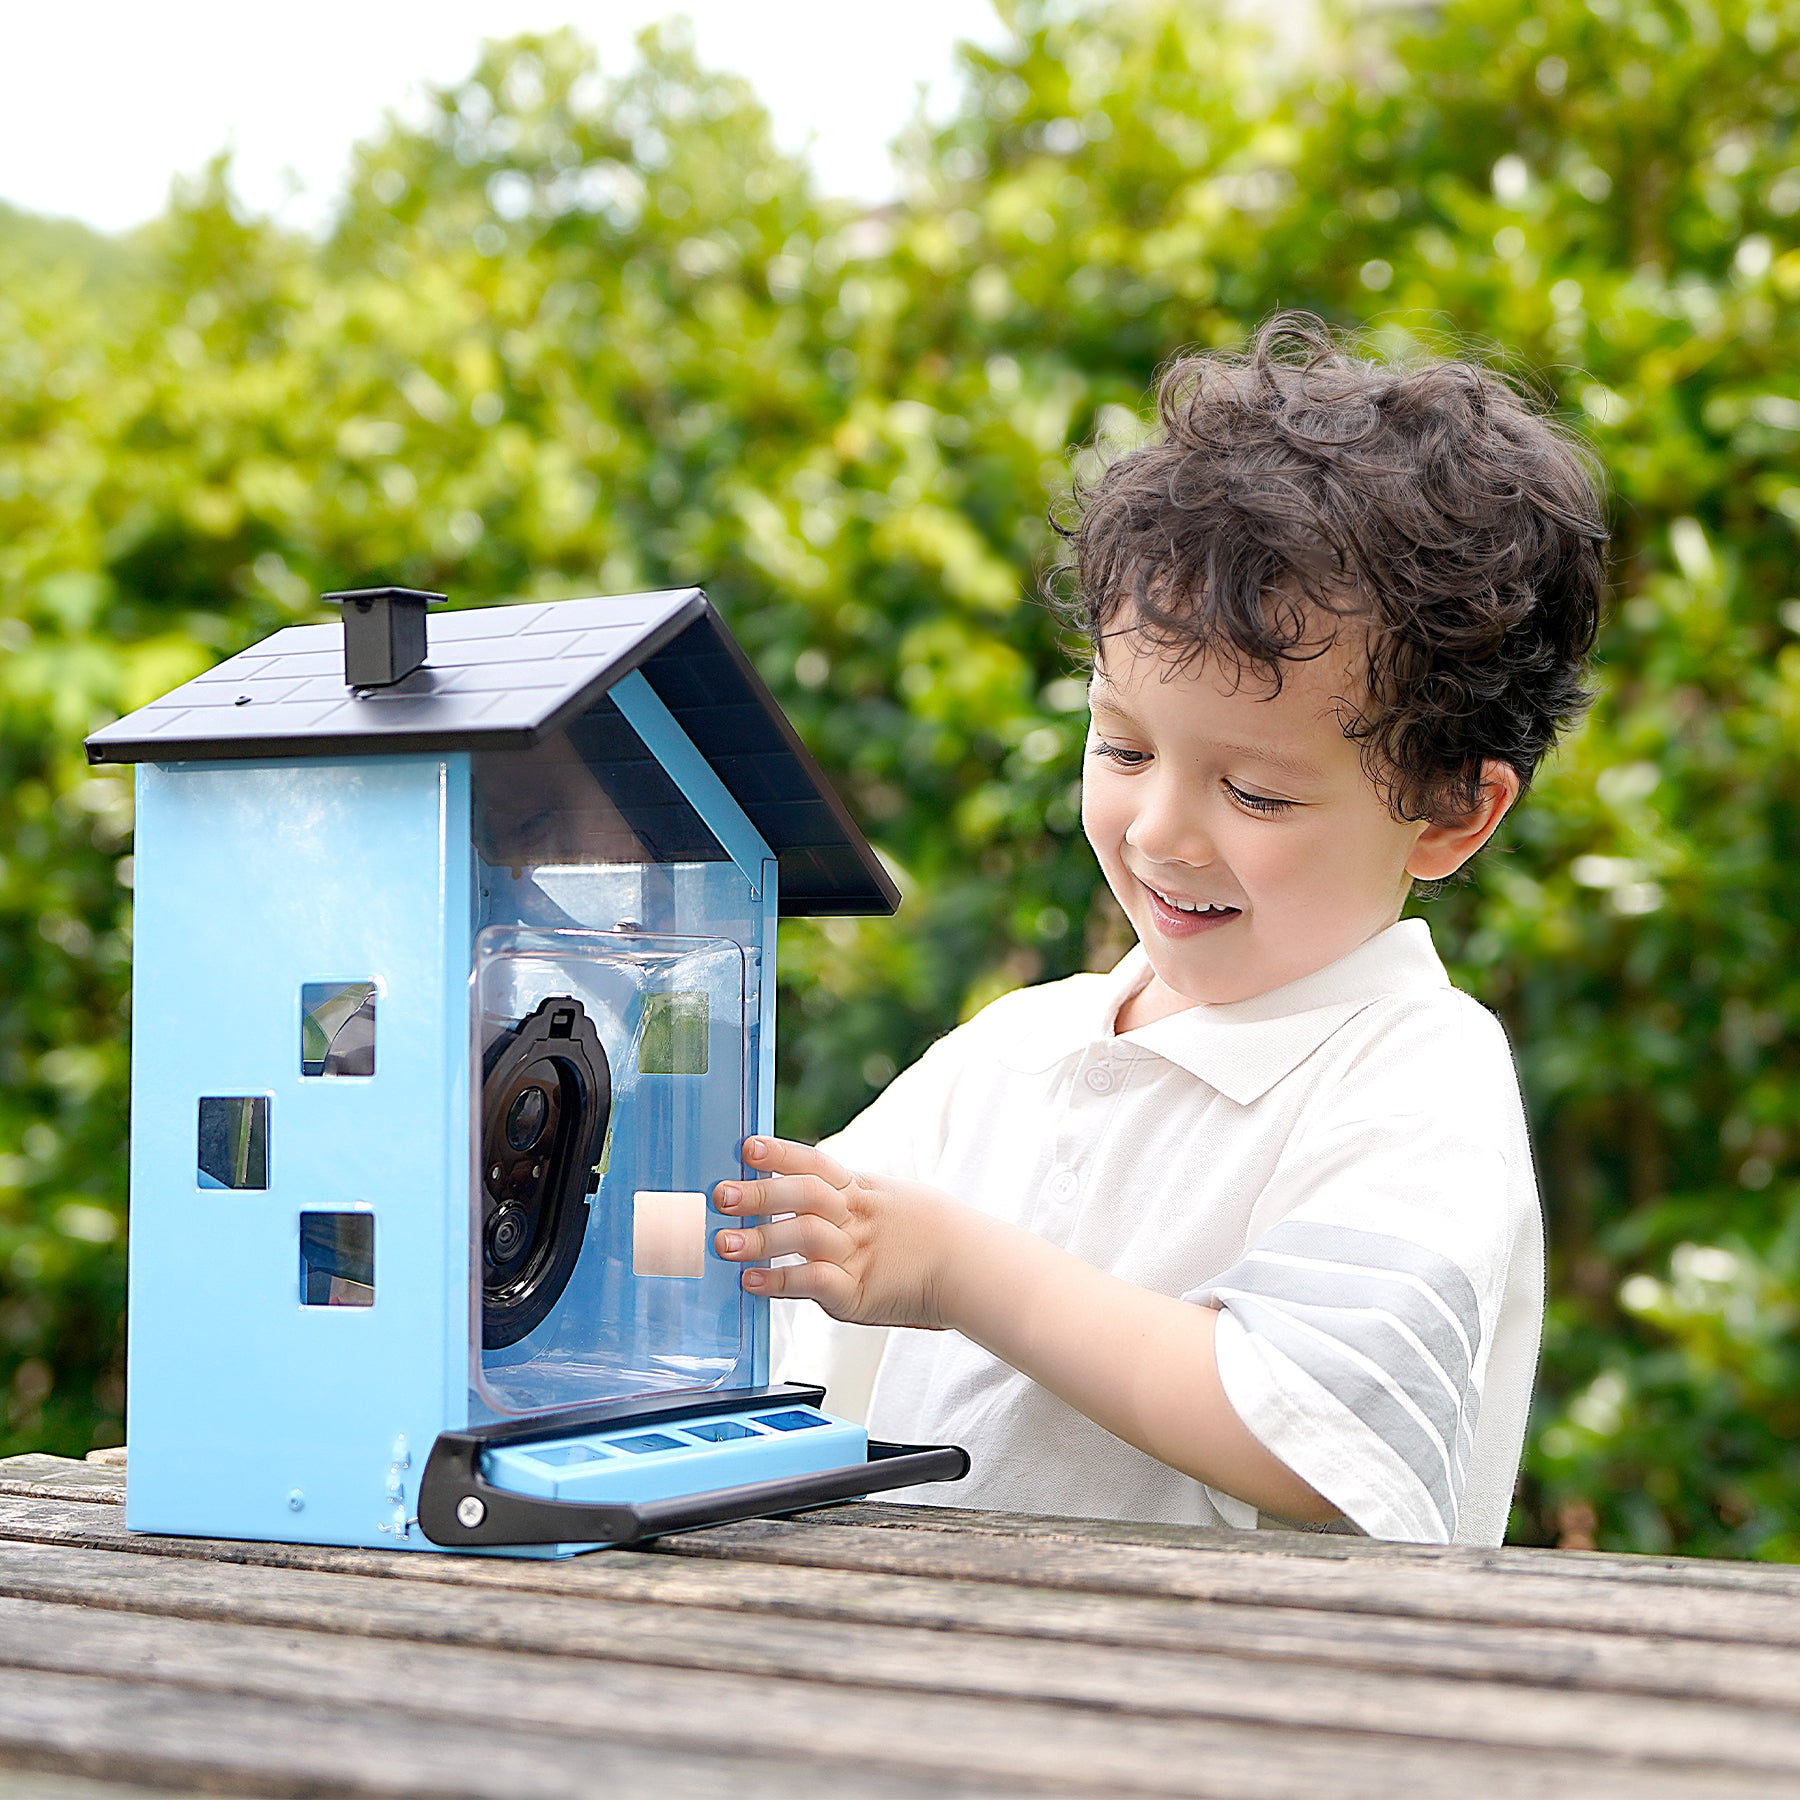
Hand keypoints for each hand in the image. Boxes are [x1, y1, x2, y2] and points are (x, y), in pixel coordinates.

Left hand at [712, 1136, 966, 1328]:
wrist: (970, 1268)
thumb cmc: (922, 1235)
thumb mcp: (886, 1199)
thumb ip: (842, 1195)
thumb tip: (790, 1182)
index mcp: (861, 1190)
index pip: (816, 1163)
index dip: (781, 1153)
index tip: (748, 1147)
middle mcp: (856, 1218)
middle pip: (805, 1195)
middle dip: (760, 1194)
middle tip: (722, 1194)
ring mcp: (857, 1255)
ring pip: (805, 1237)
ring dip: (761, 1238)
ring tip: (725, 1243)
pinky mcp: (858, 1293)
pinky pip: (815, 1283)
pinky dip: (781, 1281)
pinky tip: (752, 1282)